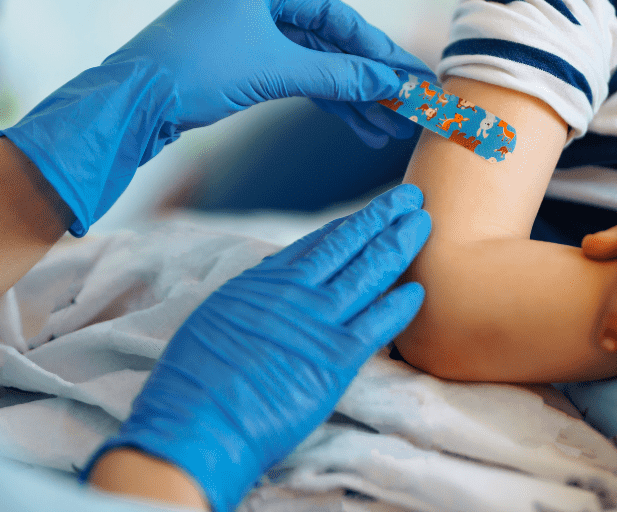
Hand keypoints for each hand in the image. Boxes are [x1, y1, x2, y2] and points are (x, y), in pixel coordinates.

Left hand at [1, 0, 433, 234]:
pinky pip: (291, 76)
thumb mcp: (273, 70)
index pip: (334, 11)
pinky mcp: (235, 63)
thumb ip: (336, 74)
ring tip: (386, 127)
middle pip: (326, 38)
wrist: (127, 104)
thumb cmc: (194, 72)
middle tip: (408, 103)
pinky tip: (353, 122)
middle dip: (366, 76)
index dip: (376, 46)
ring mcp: (243, 31)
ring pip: (311, 62)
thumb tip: (390, 82)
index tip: (410, 73)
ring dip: (348, 95)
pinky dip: (320, 98)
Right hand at [82, 184, 429, 511]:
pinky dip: (400, 305)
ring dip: (399, 245)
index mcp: (265, 281)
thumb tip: (267, 287)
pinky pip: (378, 325)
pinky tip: (418, 291)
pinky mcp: (335, 359)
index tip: (372, 211)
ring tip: (421, 224)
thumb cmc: (195, 379)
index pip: (319, 243)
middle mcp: (294, 292)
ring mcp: (317, 322)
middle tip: (411, 197)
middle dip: (383, 219)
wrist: (198, 419)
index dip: (350, 225)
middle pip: (350, 246)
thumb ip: (251, 299)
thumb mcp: (217, 318)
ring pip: (369, 273)